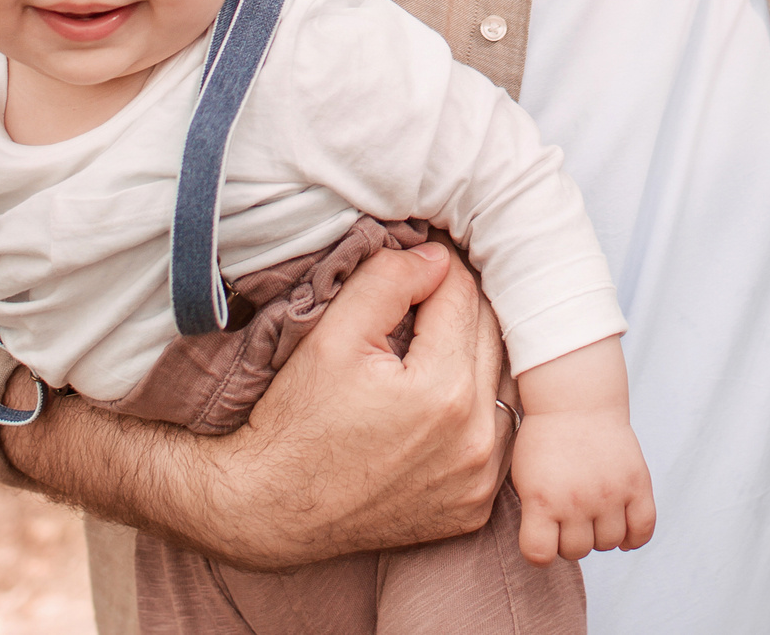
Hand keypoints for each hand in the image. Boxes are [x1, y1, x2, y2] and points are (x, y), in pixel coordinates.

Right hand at [220, 241, 510, 557]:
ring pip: (500, 383)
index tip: (417, 265)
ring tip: (432, 343)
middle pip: (489, 336)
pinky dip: (476, 410)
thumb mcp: (331, 336)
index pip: (463, 297)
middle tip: (424, 296)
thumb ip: (388, 282)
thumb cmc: (294, 424)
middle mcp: (475, 440)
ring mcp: (478, 480)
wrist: (269, 511)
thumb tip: (438, 258)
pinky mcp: (472, 506)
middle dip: (458, 309)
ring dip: (473, 357)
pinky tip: (440, 398)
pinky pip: (495, 434)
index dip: (437, 272)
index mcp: (445, 392)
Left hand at [509, 408, 656, 564]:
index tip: (541, 535)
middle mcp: (576, 500)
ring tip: (593, 513)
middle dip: (570, 538)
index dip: (539, 550)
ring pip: (608, 543)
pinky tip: (623, 527)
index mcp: (542, 499)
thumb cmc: (545, 439)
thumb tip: (551, 546)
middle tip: (568, 515)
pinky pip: (643, 529)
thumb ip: (535, 514)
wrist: (576, 400)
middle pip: (576, 550)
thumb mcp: (524, 477)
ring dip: (599, 534)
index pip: (539, 555)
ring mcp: (610, 493)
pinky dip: (634, 537)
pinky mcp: (636, 483)